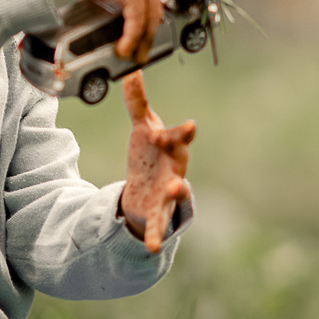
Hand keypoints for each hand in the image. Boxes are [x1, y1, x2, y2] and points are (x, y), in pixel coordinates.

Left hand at [118, 71, 194, 254]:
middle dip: (181, 149)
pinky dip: (154, 236)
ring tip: (174, 188)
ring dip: (178, 189)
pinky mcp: (158, 215)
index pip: (177, 137)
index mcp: (170, 149)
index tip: (186, 124)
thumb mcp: (142, 130)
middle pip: (181, 160)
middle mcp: (175, 170)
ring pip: (177, 192)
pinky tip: (150, 248)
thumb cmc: (149, 157)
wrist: (147, 193)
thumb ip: (137, 103)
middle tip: (183, 138)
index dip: (179, 131)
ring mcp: (169, 194)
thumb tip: (131, 70)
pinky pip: (157, 226)